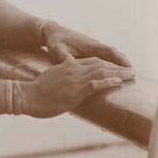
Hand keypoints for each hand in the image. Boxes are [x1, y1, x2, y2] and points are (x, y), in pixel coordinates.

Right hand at [19, 55, 135, 117]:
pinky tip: (119, 81)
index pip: (92, 62)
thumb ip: (62, 78)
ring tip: (131, 75)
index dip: (107, 64)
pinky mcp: (75, 90)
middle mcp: (73, 69)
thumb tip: (68, 86)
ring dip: (119, 73)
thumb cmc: (36, 92)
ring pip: (101, 73)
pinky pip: (95, 84)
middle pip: (100, 65)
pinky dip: (109, 82)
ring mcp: (74, 79)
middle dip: (117, 68)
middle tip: (131, 70)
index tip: (118, 68)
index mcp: (67, 66)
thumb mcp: (51, 80)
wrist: (26, 95)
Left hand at [42, 22, 131, 66]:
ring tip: (129, 74)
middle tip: (133, 74)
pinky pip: (104, 56)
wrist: (53, 32)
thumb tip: (70, 64)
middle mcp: (93, 45)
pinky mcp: (90, 50)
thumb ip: (64, 57)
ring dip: (119, 62)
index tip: (128, 67)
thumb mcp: (57, 50)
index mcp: (88, 45)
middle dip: (122, 63)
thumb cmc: (55, 42)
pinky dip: (112, 62)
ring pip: (110, 55)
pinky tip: (116, 71)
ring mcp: (93, 47)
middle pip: (112, 53)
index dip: (118, 59)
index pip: (107, 51)